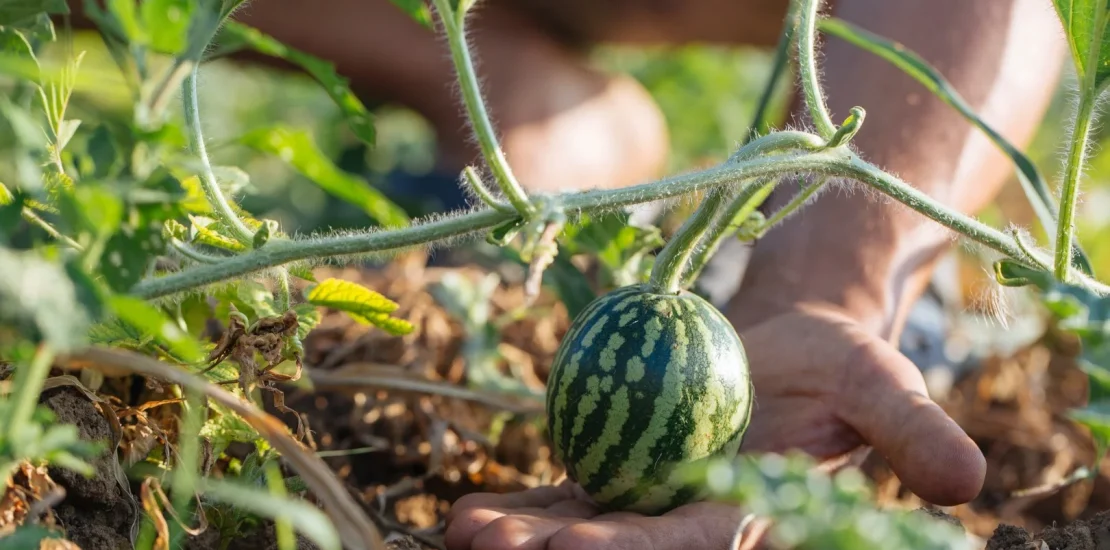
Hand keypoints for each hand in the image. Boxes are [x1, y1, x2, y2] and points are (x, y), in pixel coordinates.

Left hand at [443, 302, 985, 549]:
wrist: (790, 347)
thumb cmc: (840, 370)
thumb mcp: (881, 385)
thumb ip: (909, 430)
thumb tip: (968, 481)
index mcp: (752, 519)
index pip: (693, 544)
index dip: (635, 548)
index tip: (576, 544)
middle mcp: (693, 521)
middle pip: (623, 542)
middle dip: (557, 548)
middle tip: (486, 541)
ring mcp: (652, 501)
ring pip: (583, 522)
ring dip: (525, 531)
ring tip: (460, 526)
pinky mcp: (624, 472)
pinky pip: (570, 489)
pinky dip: (527, 500)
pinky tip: (472, 503)